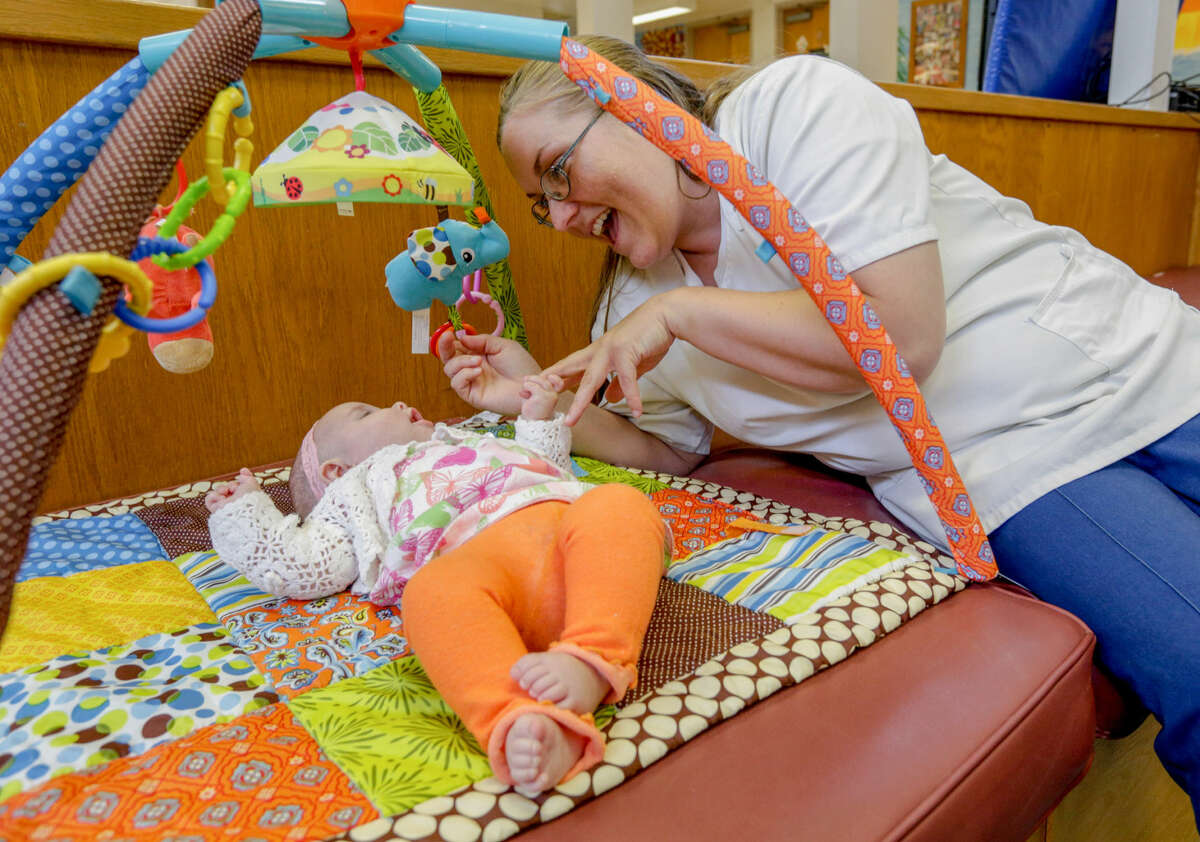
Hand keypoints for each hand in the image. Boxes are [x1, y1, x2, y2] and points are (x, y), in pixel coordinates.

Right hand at [204, 468, 260, 512]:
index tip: (243, 471)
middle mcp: (235, 502)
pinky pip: (209, 498)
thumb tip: (243, 471)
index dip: (242, 478)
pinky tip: (222, 498)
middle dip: (232, 485)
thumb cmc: (250, 498)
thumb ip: (247, 477)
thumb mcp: (252, 484)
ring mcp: (225, 506)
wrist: (243, 510)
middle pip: (229, 486)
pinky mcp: (215, 510)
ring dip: (222, 489)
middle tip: (235, 488)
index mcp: (245, 497)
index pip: (241, 486)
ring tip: (226, 492)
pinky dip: (214, 496)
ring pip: (219, 491)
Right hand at [438, 331, 540, 416]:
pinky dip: (464, 375)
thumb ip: (482, 341)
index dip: (449, 339)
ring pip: (450, 370)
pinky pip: (457, 384)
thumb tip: (461, 337)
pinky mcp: (473, 395)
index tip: (449, 331)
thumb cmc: (522, 366)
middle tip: (448, 338)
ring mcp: (472, 382)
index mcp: (478, 354)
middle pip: (448, 358)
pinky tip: (478, 371)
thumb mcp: (503, 346)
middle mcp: (472, 367)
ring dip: (461, 362)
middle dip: (444, 347)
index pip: (457, 346)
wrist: (531, 385)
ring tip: (479, 361)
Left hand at [519, 373, 563, 420]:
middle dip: (532, 380)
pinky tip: (524, 395)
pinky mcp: (541, 396)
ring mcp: (549, 395)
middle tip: (525, 388)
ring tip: (525, 393)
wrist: (532, 425)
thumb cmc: (532, 412)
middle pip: (543, 378)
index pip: (557, 380)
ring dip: (528, 384)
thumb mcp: (533, 397)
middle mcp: (554, 394)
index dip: (550, 377)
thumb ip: (532, 386)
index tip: (543, 380)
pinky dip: (524, 388)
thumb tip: (526, 378)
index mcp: (554, 395)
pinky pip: (530, 385)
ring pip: (537, 379)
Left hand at [541, 296, 674, 425]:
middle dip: (554, 387)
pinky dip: (632, 396)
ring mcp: (611, 350)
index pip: (571, 367)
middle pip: (573, 372)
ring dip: (581, 401)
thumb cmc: (649, 338)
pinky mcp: (628, 351)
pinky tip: (636, 410)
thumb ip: (619, 383)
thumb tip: (610, 399)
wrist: (666, 315)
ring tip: (572, 419)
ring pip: (591, 379)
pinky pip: (627, 379)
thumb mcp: (631, 365)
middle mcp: (599, 350)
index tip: (538, 389)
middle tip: (536, 401)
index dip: (555, 378)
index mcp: (598, 352)